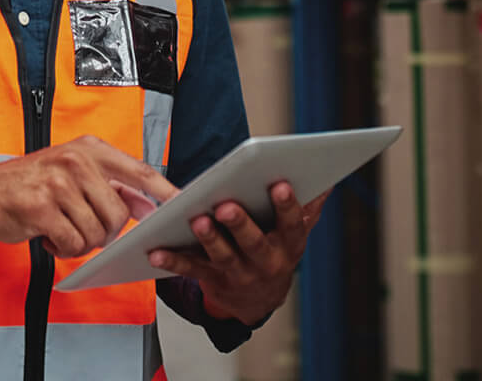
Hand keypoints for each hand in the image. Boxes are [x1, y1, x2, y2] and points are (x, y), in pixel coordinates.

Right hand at [0, 135, 179, 256]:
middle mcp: (75, 161)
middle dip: (105, 232)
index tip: (187, 205)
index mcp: (87, 149)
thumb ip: (107, 185)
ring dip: (80, 241)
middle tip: (80, 227)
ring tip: (59, 228)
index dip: (166, 191)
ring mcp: (57, 183)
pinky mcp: (40, 208)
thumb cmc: (26, 185)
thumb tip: (147, 205)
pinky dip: (62, 248)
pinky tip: (46, 235)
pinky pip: (73, 243)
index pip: (140, 171)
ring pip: (96, 232)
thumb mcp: (69, 172)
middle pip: (119, 213)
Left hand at [147, 182, 328, 325]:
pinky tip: (156, 252)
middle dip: (241, 224)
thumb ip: (307, 209)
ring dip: (209, 239)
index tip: (280, 184)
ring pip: (223, 256)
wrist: (258, 300)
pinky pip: (191, 269)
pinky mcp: (212, 279)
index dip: (288, 206)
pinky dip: (173, 261)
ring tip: (196, 221)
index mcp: (288, 245)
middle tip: (227, 205)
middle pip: (254, 243)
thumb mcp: (294, 233)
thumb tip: (325, 182)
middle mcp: (266, 261)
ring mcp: (238, 273)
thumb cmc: (274, 251)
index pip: (292, 225)